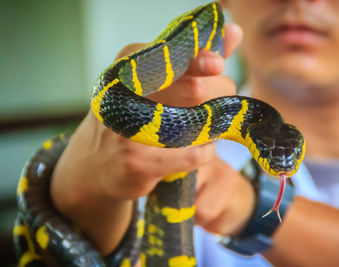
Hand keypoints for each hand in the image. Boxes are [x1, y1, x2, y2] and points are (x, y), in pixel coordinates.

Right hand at [50, 23, 247, 254]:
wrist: (94, 165)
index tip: (217, 66)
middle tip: (224, 104)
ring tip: (209, 126)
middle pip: (195, 89)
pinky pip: (194, 154)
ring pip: (197, 123)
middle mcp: (125, 92)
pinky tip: (201, 149)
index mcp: (129, 63)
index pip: (174, 54)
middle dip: (221, 96)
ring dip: (214, 126)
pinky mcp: (138, 162)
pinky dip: (206, 152)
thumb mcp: (154, 81)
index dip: (201, 60)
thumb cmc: (133, 115)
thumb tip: (235, 32)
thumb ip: (195, 58)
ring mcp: (129, 128)